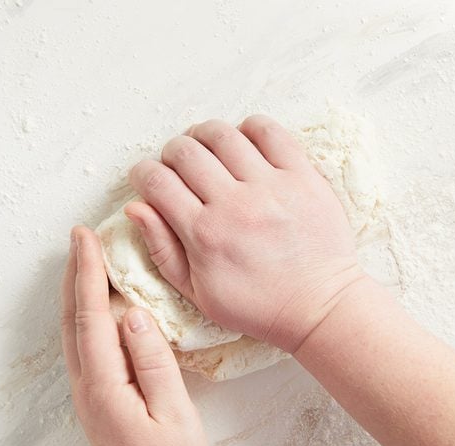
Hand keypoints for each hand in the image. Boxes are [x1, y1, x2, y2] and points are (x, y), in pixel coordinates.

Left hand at [61, 226, 209, 445]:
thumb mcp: (174, 413)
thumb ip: (152, 362)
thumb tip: (131, 312)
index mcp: (105, 386)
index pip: (91, 316)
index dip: (87, 272)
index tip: (86, 237)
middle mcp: (87, 387)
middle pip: (72, 319)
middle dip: (74, 273)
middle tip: (79, 236)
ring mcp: (88, 394)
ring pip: (75, 331)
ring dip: (77, 291)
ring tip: (86, 260)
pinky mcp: (98, 398)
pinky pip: (84, 344)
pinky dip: (86, 313)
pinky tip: (99, 305)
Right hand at [125, 115, 363, 351]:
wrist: (319, 307)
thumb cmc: (257, 306)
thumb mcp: (197, 294)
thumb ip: (162, 250)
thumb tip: (135, 207)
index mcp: (204, 235)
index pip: (157, 181)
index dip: (142, 173)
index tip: (147, 178)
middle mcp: (235, 205)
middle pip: (185, 151)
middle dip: (171, 154)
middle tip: (178, 167)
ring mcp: (271, 187)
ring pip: (222, 135)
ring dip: (204, 136)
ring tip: (207, 150)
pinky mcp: (303, 177)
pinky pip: (270, 132)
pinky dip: (249, 128)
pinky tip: (243, 144)